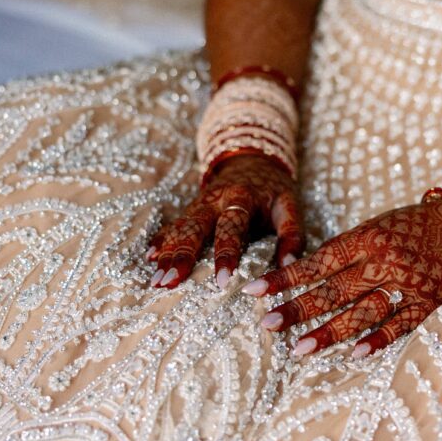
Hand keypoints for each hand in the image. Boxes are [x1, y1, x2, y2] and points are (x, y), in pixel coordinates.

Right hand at [147, 154, 303, 288]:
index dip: (226, 253)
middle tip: (172, 281)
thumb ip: (292, 234)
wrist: (253, 160)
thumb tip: (289, 264)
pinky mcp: (192, 208)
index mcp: (241, 198)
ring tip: (157, 280)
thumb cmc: (274, 190)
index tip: (223, 281)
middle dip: (183, 254)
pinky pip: (174, 223)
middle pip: (195, 226)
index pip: (232, 227)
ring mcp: (200, 203)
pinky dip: (162, 239)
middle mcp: (215, 199)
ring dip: (167, 253)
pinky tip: (149, 256)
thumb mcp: (290, 205)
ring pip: (180, 227)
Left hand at [241, 198, 441, 357]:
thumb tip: (302, 274)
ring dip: (329, 331)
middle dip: (297, 308)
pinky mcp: (428, 303)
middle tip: (267, 324)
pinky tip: (353, 355)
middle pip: (333, 289)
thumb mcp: (374, 227)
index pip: (317, 261)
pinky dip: (377, 341)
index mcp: (367, 237)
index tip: (253, 290)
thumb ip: (344, 251)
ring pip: (362, 311)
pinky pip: (400, 326)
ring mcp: (407, 283)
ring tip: (299, 349)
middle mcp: (384, 260)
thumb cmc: (410, 226)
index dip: (284, 277)